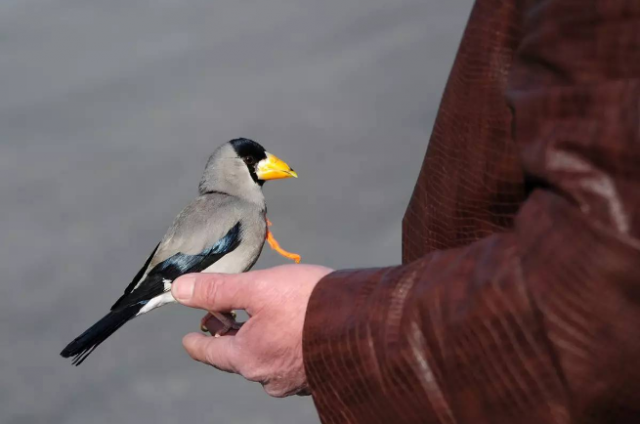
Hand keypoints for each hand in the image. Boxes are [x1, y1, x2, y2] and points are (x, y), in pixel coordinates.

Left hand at [171, 264, 332, 396]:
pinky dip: (283, 343)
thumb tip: (180, 289)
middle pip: (238, 355)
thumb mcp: (258, 287)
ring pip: (265, 358)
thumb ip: (217, 289)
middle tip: (224, 317)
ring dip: (259, 338)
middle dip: (229, 335)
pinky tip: (293, 328)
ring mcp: (295, 379)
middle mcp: (269, 377)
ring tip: (261, 318)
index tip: (188, 340)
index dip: (196, 343)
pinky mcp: (317, 372)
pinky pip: (289, 360)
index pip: (211, 352)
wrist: (367, 323)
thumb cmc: (309, 304)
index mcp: (249, 358)